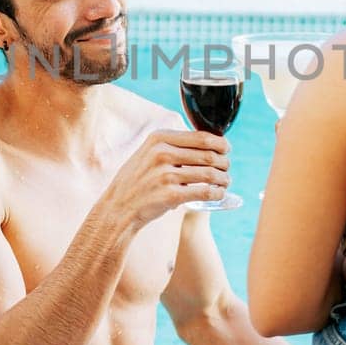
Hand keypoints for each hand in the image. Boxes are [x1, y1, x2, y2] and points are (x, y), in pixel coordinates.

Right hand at [93, 129, 230, 232]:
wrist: (118, 208)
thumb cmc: (138, 180)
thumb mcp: (148, 153)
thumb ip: (172, 145)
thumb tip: (208, 142)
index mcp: (159, 138)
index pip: (202, 137)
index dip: (221, 144)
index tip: (226, 150)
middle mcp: (162, 153)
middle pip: (209, 155)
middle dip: (224, 162)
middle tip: (226, 169)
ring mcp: (166, 175)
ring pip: (210, 174)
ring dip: (224, 179)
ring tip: (225, 182)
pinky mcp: (170, 195)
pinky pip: (205, 192)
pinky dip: (217, 193)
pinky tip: (219, 194)